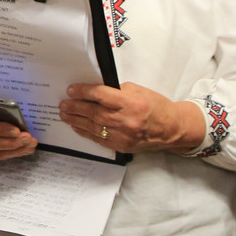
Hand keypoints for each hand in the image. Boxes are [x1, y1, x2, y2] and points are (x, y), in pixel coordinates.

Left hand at [59, 83, 203, 152]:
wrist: (172, 129)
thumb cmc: (156, 107)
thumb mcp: (138, 91)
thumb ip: (116, 91)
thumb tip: (94, 90)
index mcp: (132, 103)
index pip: (101, 95)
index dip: (83, 91)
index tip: (71, 89)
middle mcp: (126, 120)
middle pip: (94, 112)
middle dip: (75, 107)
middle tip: (63, 102)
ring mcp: (124, 135)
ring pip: (93, 126)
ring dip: (76, 119)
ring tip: (64, 113)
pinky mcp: (122, 146)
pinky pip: (99, 139)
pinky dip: (85, 132)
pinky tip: (76, 126)